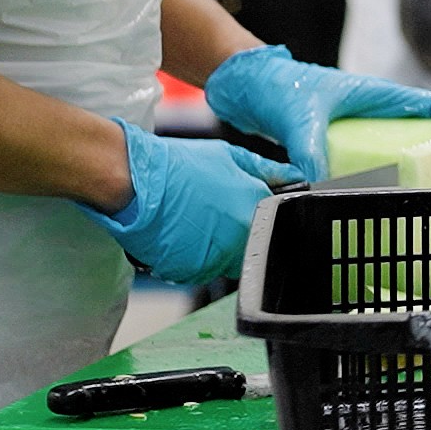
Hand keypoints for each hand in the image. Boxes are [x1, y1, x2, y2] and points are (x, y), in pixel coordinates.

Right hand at [81, 120, 306, 286]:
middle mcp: (238, 239)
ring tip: (191, 224)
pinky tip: (177, 236)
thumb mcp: (230, 156)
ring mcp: (213, 259)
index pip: (272, 229)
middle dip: (236, 238)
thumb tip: (295, 175)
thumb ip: (267, 170)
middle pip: (248, 250)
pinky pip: (196, 271)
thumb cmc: (178, 166)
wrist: (135, 181)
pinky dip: (189, 259)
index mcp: (254, 211)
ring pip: (222, 263)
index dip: (259, 223)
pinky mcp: (187, 272)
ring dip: (212, 251)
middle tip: (212, 218)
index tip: (243, 216)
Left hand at [201, 43, 430, 171]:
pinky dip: (384, 172)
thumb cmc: (277, 87)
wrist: (246, 85)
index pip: (429, 105)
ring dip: (416, 162)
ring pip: (397, 143)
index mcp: (374, 93)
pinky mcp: (337, 137)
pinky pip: (371, 156)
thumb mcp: (298, 119)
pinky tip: (384, 194)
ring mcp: (354, 122)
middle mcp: (370, 107)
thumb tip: (322, 184)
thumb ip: (311, 149)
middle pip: (421, 126)